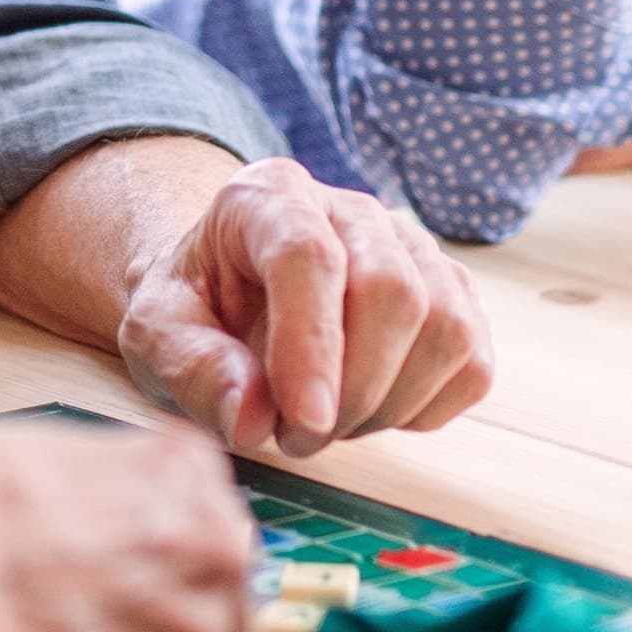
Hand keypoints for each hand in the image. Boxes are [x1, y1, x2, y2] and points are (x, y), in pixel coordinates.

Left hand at [118, 158, 492, 455]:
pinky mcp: (451, 292)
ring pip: (446, 327)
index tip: (302, 423)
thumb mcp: (157, 334)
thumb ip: (194, 369)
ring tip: (330, 422)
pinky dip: (427, 407)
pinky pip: (473, 362)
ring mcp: (412, 247)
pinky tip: (373, 409)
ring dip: (390, 403)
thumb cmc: (194, 309)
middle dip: (352, 389)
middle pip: (393, 291)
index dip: (312, 346)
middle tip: (296, 435)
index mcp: (269, 196)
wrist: (228, 295)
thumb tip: (251, 418)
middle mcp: (351, 209)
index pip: (309, 258)